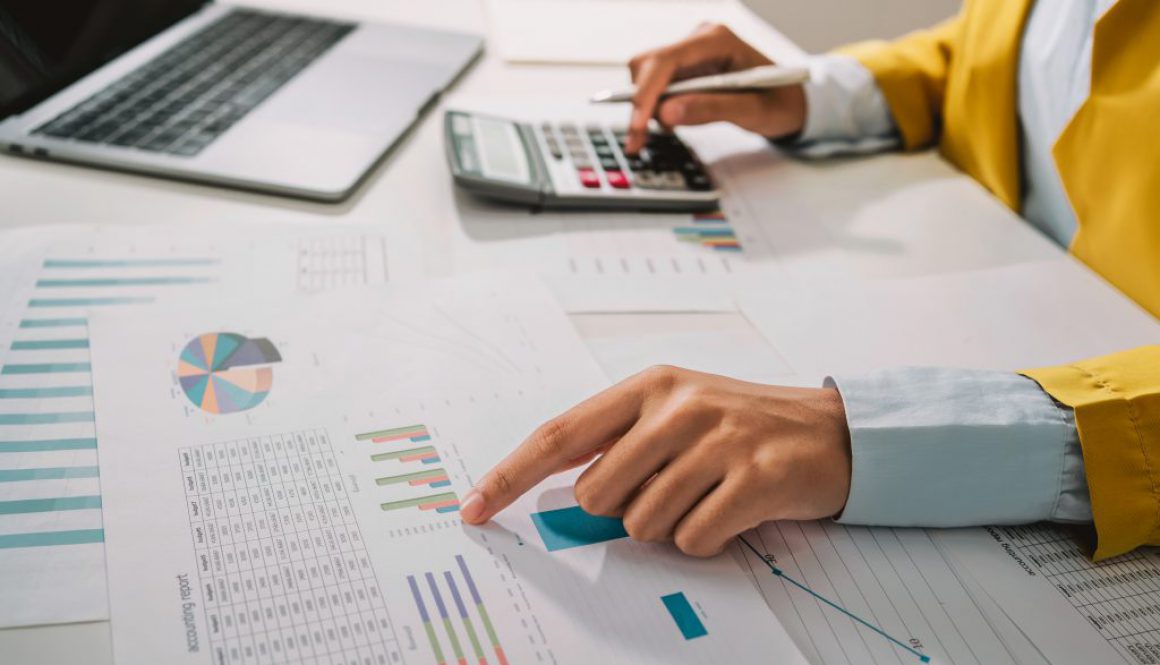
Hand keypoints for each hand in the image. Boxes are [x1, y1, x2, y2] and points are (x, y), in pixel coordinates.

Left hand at [460, 366, 851, 556]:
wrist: (832, 432)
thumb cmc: (741, 426)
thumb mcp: (677, 413)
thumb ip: (621, 443)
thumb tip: (565, 493)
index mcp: (649, 386)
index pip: (560, 434)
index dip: (510, 475)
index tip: (474, 508)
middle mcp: (678, 406)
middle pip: (597, 493)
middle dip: (622, 510)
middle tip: (669, 490)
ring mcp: (718, 439)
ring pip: (643, 523)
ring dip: (670, 526)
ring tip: (707, 495)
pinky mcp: (755, 477)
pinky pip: (693, 540)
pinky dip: (706, 540)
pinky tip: (732, 511)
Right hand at [623, 24, 806, 153]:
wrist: (790, 100)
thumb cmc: (780, 101)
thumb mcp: (753, 111)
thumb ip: (711, 110)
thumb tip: (667, 113)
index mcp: (718, 40)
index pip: (666, 60)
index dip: (646, 94)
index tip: (639, 125)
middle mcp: (699, 40)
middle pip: (648, 65)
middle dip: (641, 104)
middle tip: (640, 141)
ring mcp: (691, 53)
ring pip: (646, 76)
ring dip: (648, 108)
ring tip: (671, 130)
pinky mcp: (685, 68)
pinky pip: (656, 85)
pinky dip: (654, 107)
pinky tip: (672, 121)